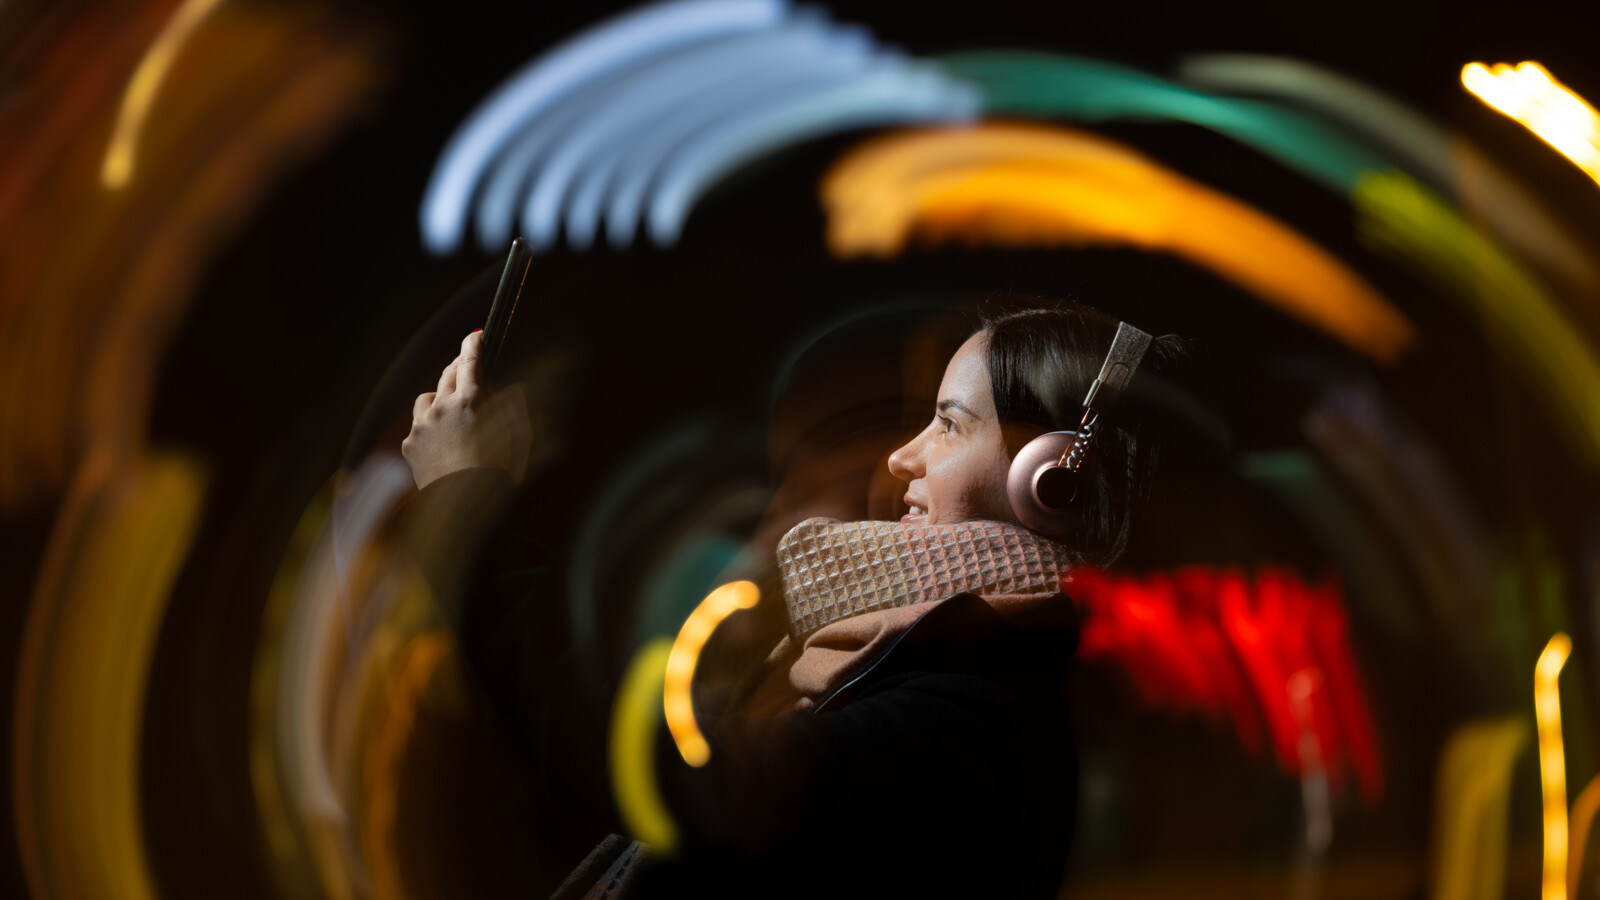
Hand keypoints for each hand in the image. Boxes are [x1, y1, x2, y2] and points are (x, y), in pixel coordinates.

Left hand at [402, 331, 532, 489]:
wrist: (461, 508)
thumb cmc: (497, 475)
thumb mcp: (518, 439)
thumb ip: (515, 408)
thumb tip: (512, 389)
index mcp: (471, 402)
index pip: (470, 362)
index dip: (473, 345)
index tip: (475, 336)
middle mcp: (442, 408)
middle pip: (448, 374)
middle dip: (459, 367)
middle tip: (467, 368)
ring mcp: (422, 426)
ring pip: (429, 397)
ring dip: (441, 397)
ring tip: (452, 409)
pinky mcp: (410, 444)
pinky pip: (419, 424)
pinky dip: (430, 425)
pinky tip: (442, 439)